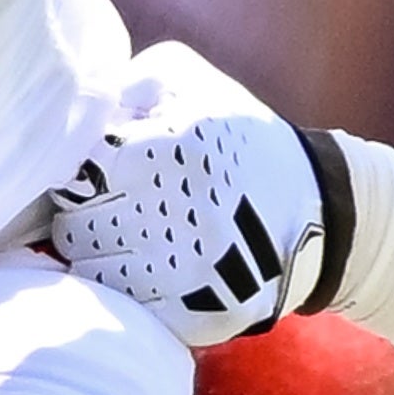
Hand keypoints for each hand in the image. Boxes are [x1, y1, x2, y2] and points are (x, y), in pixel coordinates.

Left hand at [41, 37, 332, 344]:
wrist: (320, 210)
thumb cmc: (241, 138)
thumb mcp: (190, 79)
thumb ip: (127, 82)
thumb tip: (78, 109)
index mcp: (167, 150)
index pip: (78, 169)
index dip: (81, 168)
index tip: (100, 166)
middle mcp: (171, 213)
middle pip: (72, 226)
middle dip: (83, 212)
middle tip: (112, 204)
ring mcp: (180, 271)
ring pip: (90, 271)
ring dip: (99, 254)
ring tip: (130, 234)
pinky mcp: (191, 314)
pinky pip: (125, 306)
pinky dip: (127, 289)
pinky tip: (150, 266)